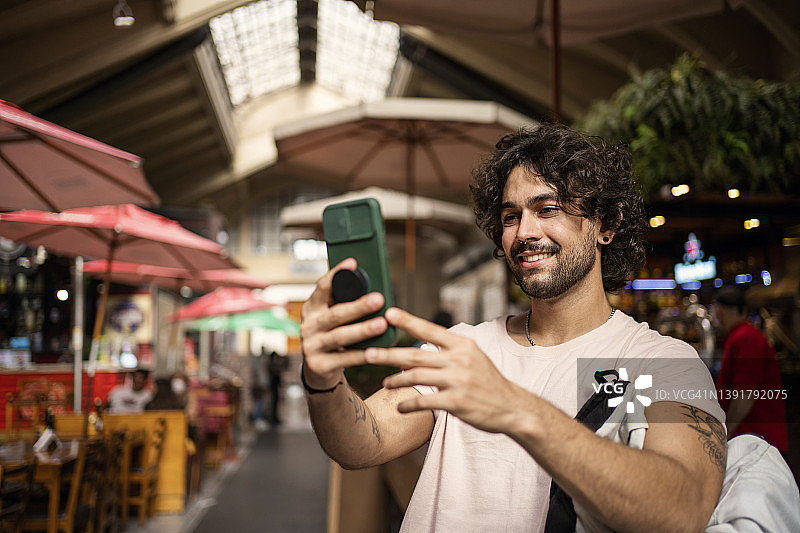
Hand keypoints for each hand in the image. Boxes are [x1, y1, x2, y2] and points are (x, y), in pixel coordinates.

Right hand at [300, 258, 388, 388]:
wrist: (318, 369)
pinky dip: (362, 355)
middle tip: (378, 299)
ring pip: (340, 336)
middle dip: (358, 306)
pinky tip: (377, 351)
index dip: (336, 274)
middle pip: (335, 313)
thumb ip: (344, 303)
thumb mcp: (332, 318)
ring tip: (381, 324)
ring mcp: (312, 345)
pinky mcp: (319, 365)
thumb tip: (374, 287)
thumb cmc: (332, 335)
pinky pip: (345, 359)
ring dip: (362, 330)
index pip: (322, 286)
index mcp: (312, 307)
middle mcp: (309, 324)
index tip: (352, 263)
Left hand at [365, 307, 530, 433]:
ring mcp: (458, 381)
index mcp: (463, 345)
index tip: (388, 313)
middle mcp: (459, 359)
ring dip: (396, 380)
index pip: (430, 329)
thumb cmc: (488, 383)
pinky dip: (408, 404)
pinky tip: (399, 407)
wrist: (512, 408)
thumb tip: (414, 351)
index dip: (408, 321)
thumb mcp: (473, 359)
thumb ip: (446, 353)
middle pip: (416, 354)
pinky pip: (424, 401)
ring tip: (385, 383)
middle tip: (369, 353)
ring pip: (416, 376)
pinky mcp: (456, 401)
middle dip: (389, 354)